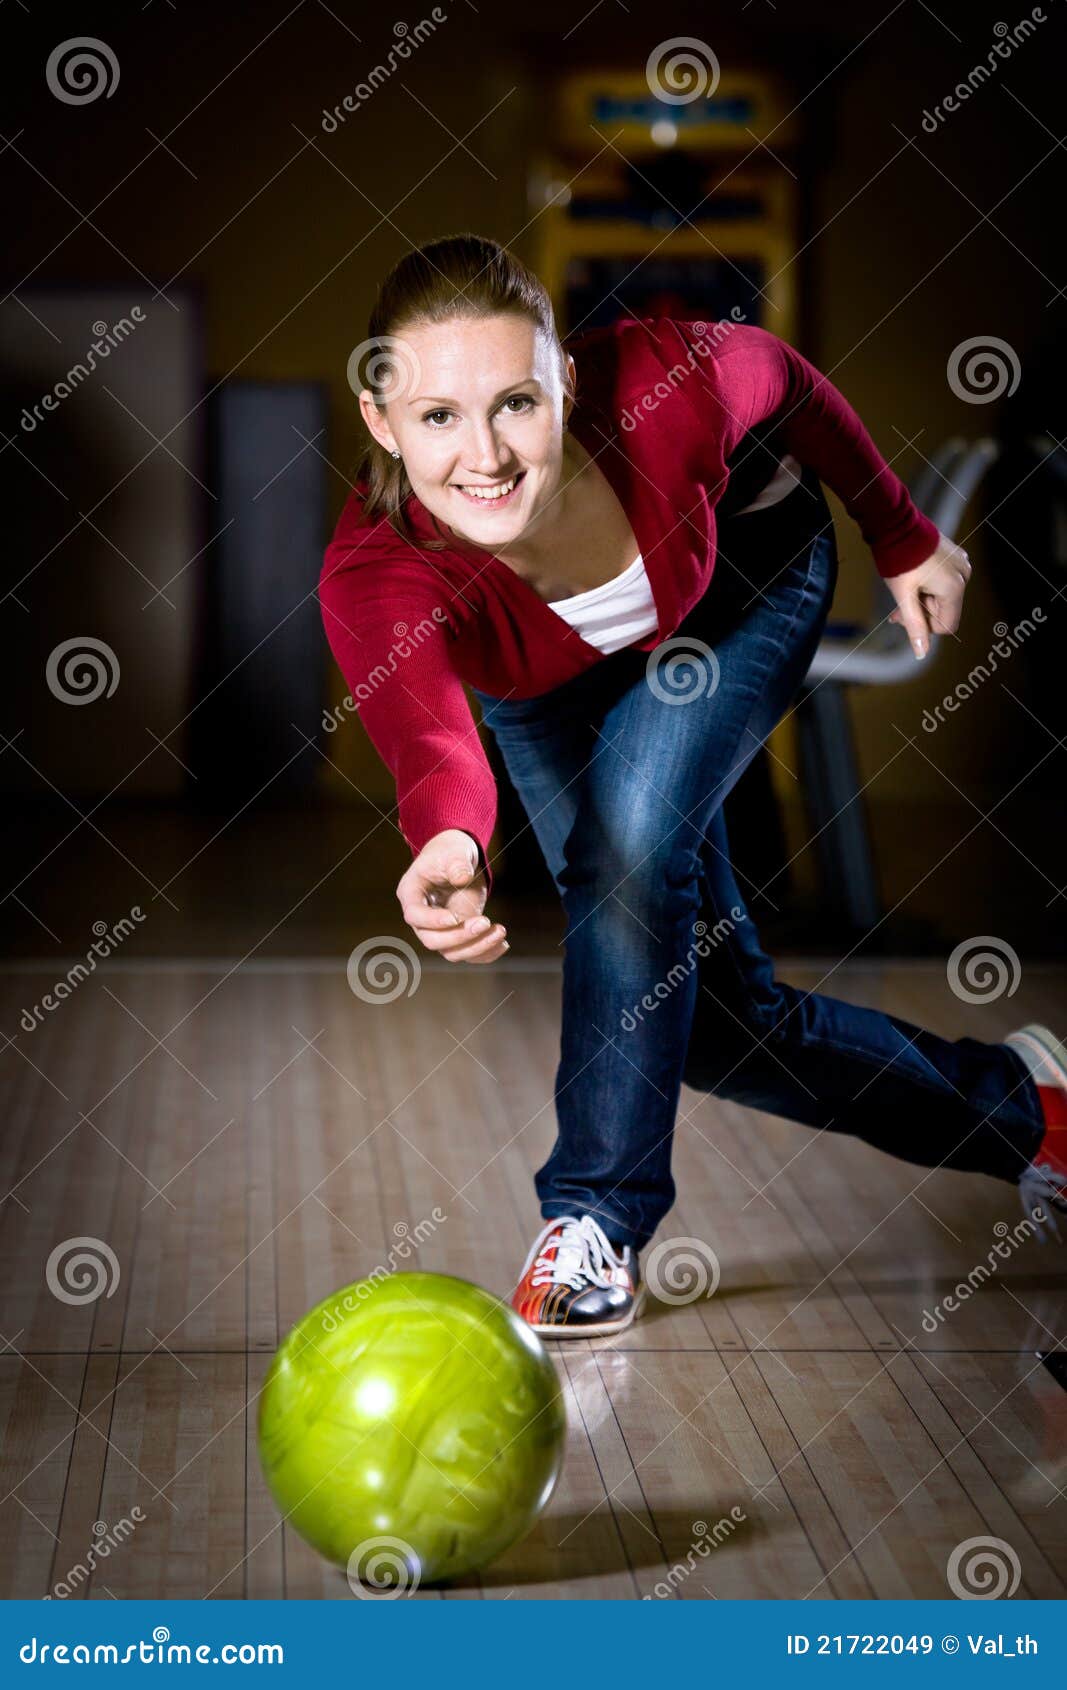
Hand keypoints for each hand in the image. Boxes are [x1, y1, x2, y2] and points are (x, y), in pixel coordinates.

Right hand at [395, 828, 508, 964]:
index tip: (455, 917)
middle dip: (459, 936)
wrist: (458, 861)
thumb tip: (462, 878)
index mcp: (411, 894)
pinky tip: (502, 944)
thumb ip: (456, 864)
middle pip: (432, 940)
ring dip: (477, 947)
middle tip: (485, 922)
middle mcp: (422, 918)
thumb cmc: (449, 853)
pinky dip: (486, 953)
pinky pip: (468, 953)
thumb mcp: (453, 852)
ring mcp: (439, 930)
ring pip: (452, 952)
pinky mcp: (458, 935)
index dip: (432, 921)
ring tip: (500, 932)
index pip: (414, 915)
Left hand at [886, 531, 972, 658]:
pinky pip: (946, 581)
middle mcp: (964, 576)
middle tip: (898, 608)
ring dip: (924, 599)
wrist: (898, 526)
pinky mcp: (957, 556)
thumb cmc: (899, 561)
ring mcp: (962, 564)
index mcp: (955, 588)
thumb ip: (914, 626)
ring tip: (905, 589)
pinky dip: (930, 586)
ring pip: (944, 597)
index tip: (904, 615)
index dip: (924, 626)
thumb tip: (921, 653)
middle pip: (944, 611)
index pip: (946, 626)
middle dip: (921, 612)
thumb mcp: (904, 598)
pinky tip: (915, 578)